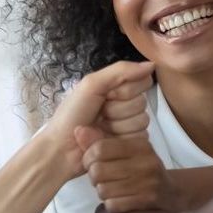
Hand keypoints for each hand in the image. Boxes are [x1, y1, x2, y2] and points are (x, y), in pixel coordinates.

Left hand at [39, 61, 154, 175]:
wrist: (61, 148)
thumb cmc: (71, 115)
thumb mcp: (91, 85)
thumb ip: (120, 71)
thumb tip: (151, 64)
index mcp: (115, 88)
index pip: (142, 82)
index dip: (125, 90)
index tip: (106, 96)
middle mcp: (124, 105)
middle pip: (142, 103)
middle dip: (118, 109)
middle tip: (99, 115)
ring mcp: (127, 126)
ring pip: (141, 121)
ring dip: (118, 125)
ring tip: (100, 128)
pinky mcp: (128, 144)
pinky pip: (139, 138)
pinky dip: (120, 138)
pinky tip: (105, 140)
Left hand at [75, 128, 182, 212]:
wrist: (172, 191)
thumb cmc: (142, 168)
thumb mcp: (126, 150)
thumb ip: (100, 140)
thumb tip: (77, 131)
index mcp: (139, 145)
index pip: (99, 149)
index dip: (88, 158)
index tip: (91, 163)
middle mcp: (145, 161)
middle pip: (98, 171)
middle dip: (93, 178)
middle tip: (100, 179)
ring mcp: (147, 182)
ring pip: (103, 190)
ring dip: (102, 192)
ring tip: (110, 188)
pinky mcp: (147, 200)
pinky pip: (113, 205)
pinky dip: (111, 204)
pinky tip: (118, 199)